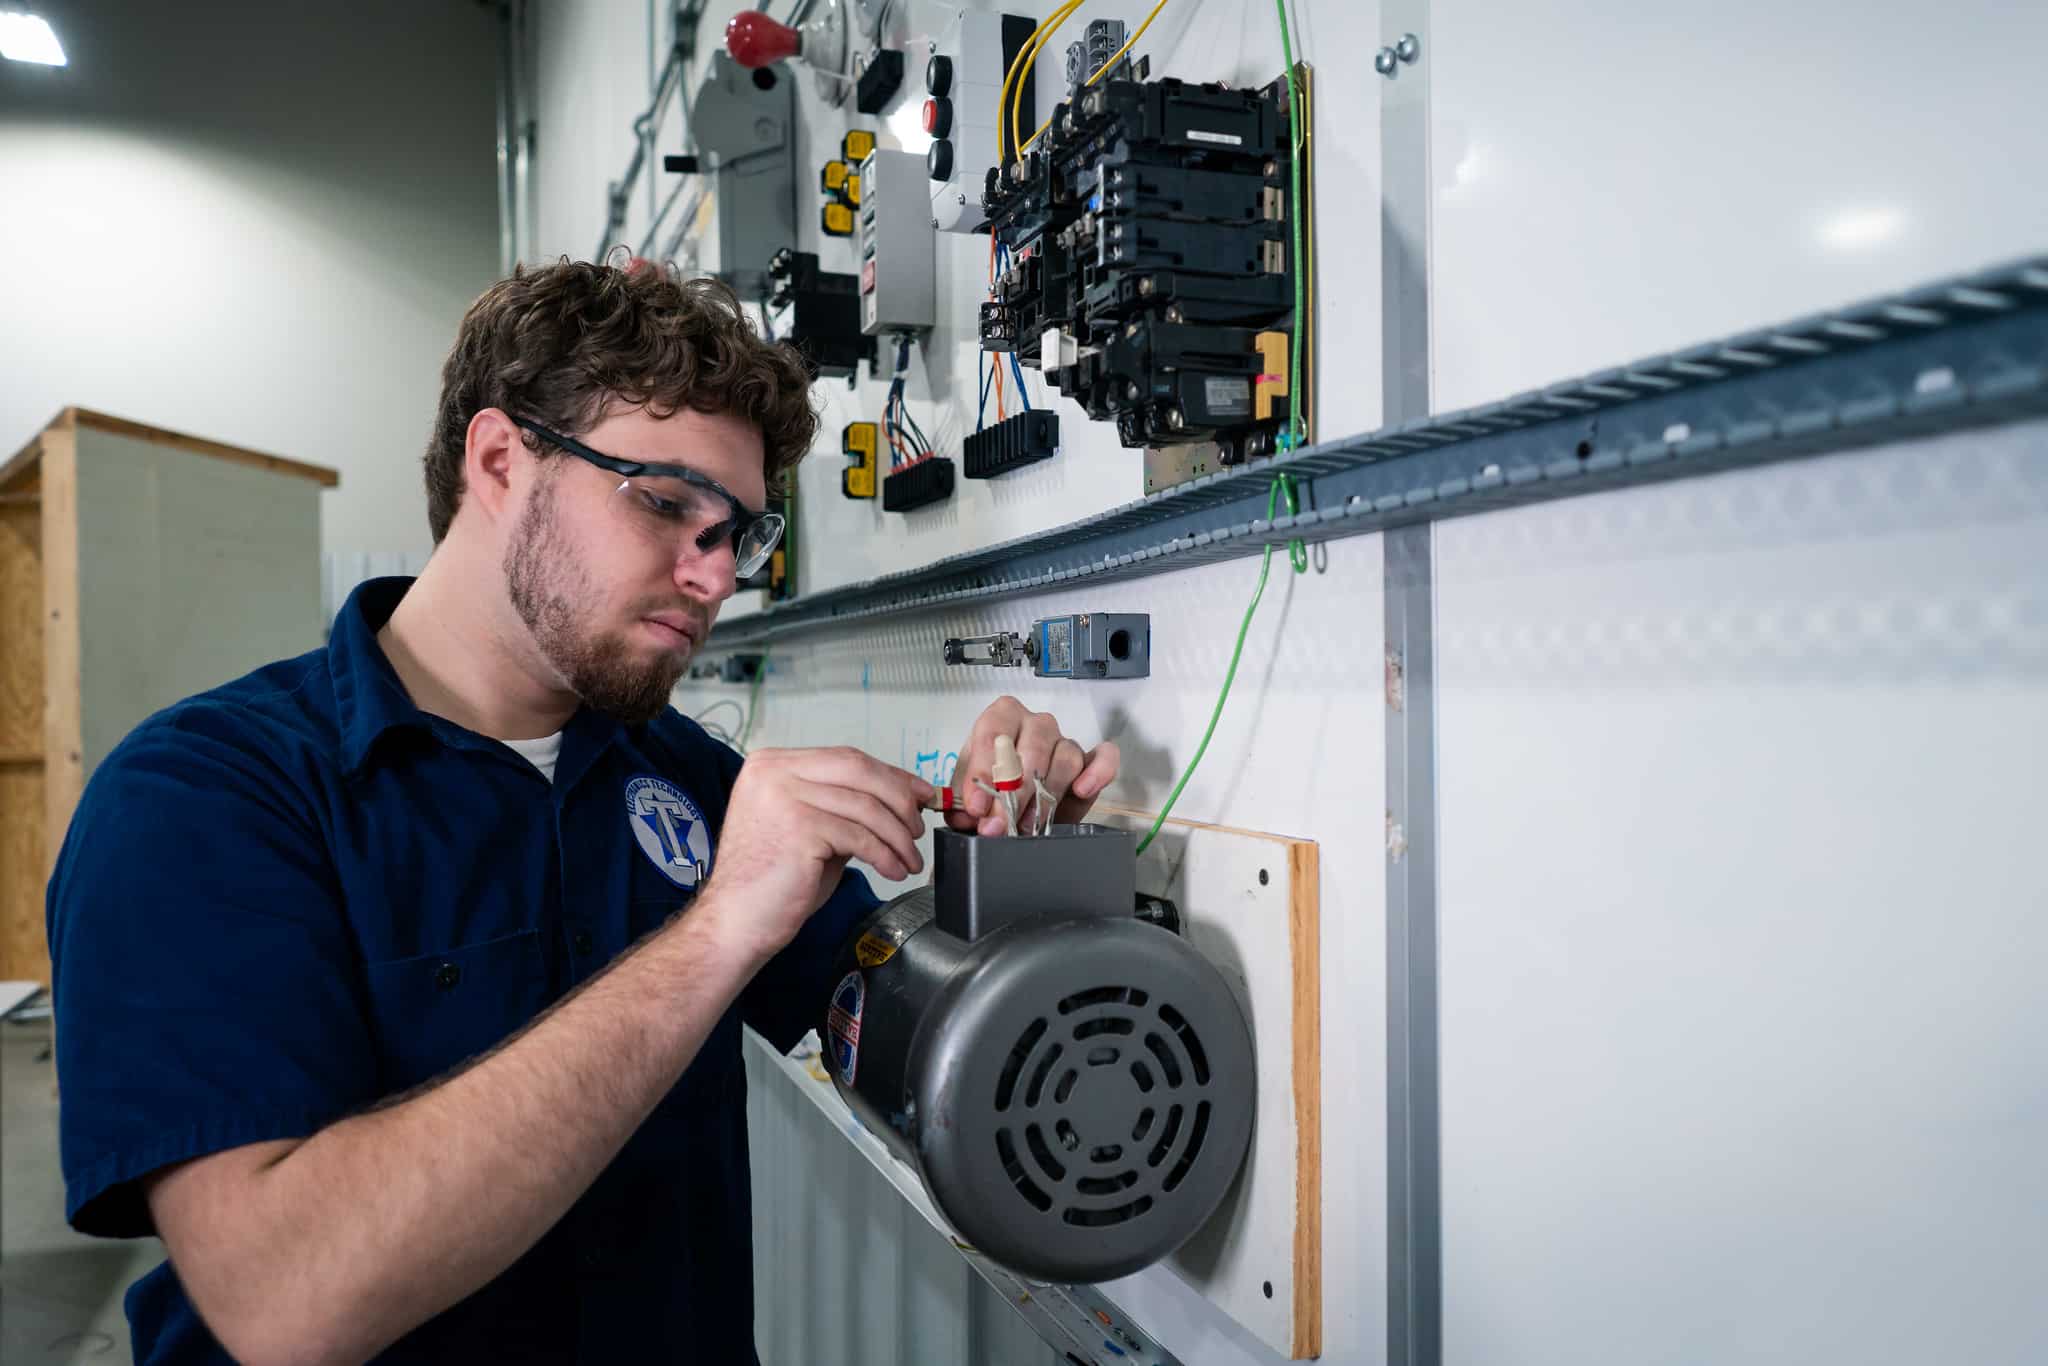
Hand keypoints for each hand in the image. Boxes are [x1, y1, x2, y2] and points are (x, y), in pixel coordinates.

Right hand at [697, 747, 931, 960]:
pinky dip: (885, 855)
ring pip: (866, 806)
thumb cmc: (772, 882)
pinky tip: (892, 870)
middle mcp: (773, 772)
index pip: (846, 758)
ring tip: (909, 859)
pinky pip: (860, 836)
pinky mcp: (799, 827)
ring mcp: (784, 796)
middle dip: (900, 799)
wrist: (736, 923)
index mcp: (771, 764)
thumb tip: (901, 797)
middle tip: (918, 828)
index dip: (891, 776)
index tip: (920, 793)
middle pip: (860, 770)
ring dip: (898, 836)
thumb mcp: (810, 828)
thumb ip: (844, 805)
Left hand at [946, 696, 1119, 836]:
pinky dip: (1097, 772)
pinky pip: (1103, 758)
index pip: (993, 734)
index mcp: (1001, 718)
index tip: (977, 806)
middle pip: (1032, 750)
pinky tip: (1082, 789)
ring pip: (1065, 759)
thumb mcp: (967, 795)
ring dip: (1047, 796)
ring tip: (1029, 822)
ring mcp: (1064, 741)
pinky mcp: (1089, 762)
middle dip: (1014, 794)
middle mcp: (1035, 724)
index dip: (983, 772)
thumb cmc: (989, 789)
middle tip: (1001, 824)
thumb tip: (975, 815)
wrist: (1012, 805)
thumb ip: (965, 804)